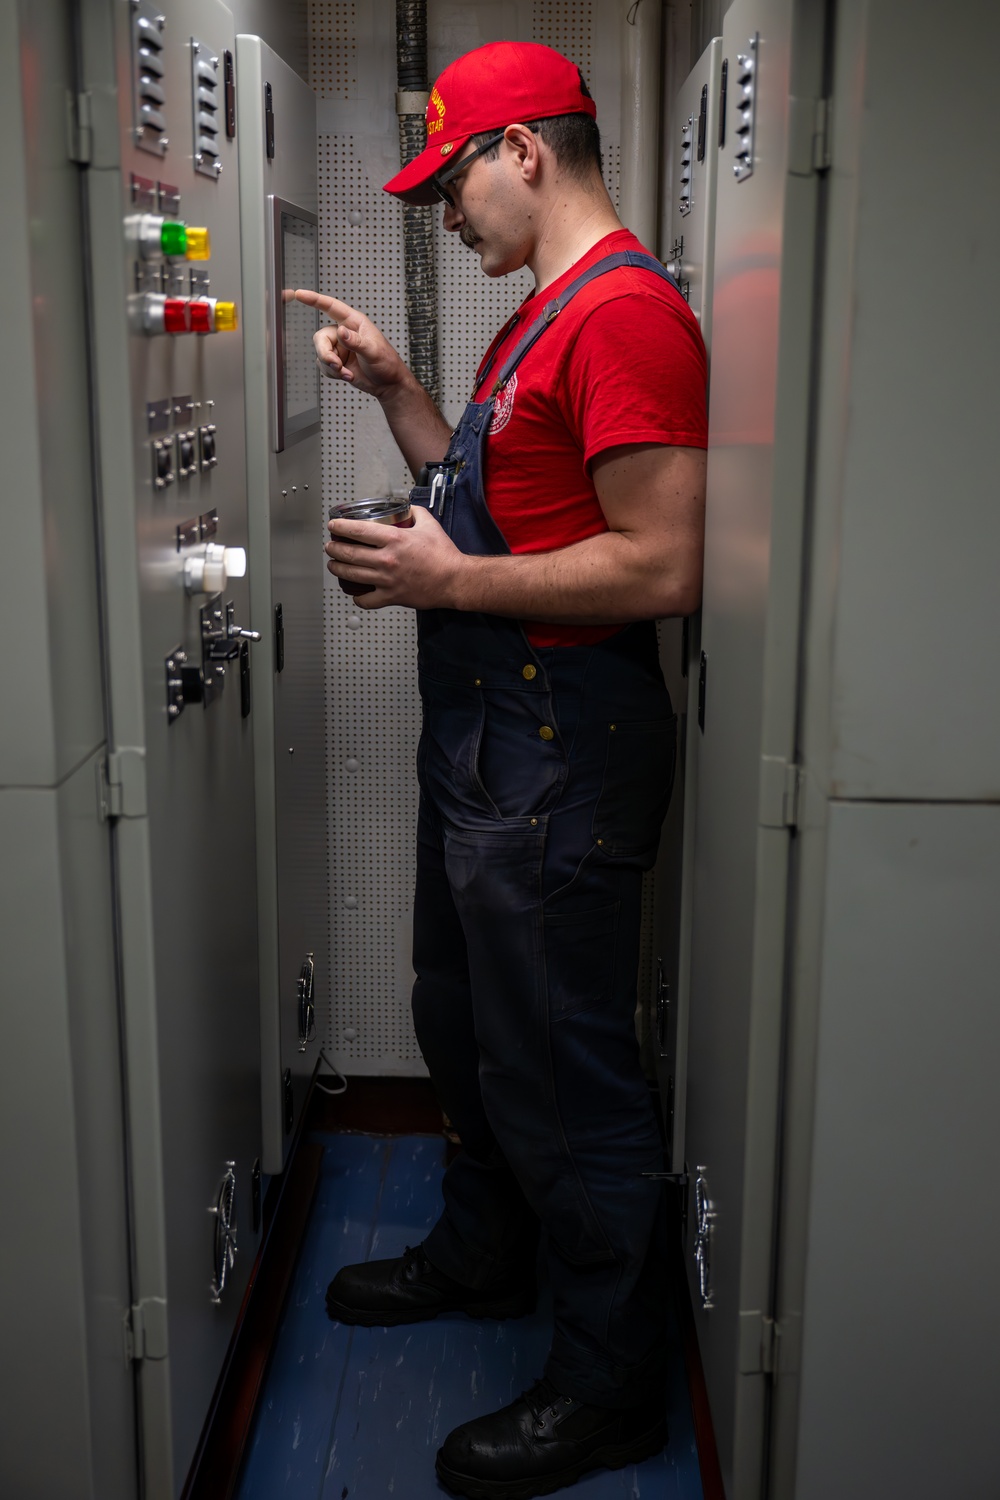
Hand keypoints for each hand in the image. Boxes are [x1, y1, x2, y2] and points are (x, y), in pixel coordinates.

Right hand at [294, 289, 407, 399]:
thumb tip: (341, 332)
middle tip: (336, 365)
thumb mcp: (373, 351)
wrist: (387, 384)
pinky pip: (323, 366)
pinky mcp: (336, 361)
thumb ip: (356, 342)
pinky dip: (333, 373)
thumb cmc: (386, 363)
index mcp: (353, 322)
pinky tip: (347, 375)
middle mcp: (343, 333)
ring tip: (347, 373)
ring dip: (331, 367)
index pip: (331, 306)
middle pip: (320, 338)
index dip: (314, 299)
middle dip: (325, 354)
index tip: (299, 294)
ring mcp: (339, 348)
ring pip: (321, 353)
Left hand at [325, 505, 464, 609]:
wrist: (455, 580)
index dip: (340, 527)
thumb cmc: (444, 555)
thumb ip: (415, 513)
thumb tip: (407, 508)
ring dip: (337, 569)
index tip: (333, 526)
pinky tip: (356, 594)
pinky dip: (358, 598)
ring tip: (334, 565)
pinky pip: (366, 601)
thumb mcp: (430, 525)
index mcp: (394, 539)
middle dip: (334, 549)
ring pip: (351, 575)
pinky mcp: (391, 597)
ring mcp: (387, 580)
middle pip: (349, 554)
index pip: (357, 531)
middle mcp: (387, 560)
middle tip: (331, 547)